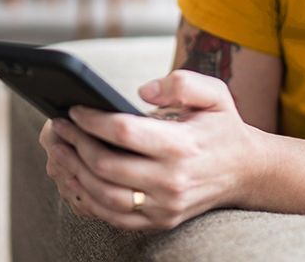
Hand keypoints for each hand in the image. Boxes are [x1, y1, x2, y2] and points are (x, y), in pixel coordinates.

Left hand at [39, 69, 267, 230]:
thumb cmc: (224, 127)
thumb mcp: (215, 93)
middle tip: (57, 127)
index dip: (92, 119)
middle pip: (106, 165)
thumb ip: (182, 82)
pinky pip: (112, 216)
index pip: (124, 132)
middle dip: (74, 144)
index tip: (73, 108)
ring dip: (73, 173)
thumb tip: (143, 91)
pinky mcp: (159, 222)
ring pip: (103, 195)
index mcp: (182, 146)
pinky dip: (87, 198)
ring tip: (59, 151)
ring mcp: (164, 207)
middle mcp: (172, 181)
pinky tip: (74, 178)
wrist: (247, 172)